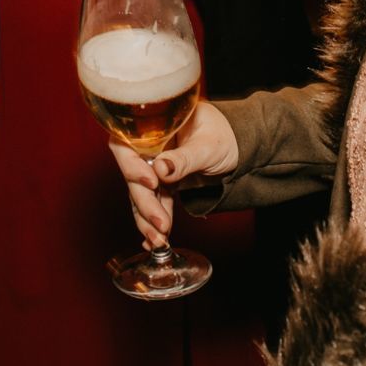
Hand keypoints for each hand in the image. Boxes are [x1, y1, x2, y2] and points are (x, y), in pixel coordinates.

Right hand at [109, 102, 239, 248]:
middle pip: (133, 174)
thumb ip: (184, 158)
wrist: (238, 148)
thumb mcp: (208, 145)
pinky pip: (153, 202)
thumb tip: (160, 168)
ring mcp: (154, 165)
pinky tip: (154, 239)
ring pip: (141, 193)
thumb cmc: (225, 136)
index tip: (151, 182)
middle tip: (160, 223)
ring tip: (158, 240)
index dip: (131, 165)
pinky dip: (154, 221)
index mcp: (154, 125)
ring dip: (147, 218)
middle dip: (144, 202)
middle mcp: (149, 145)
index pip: (127, 143)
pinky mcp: (162, 183)